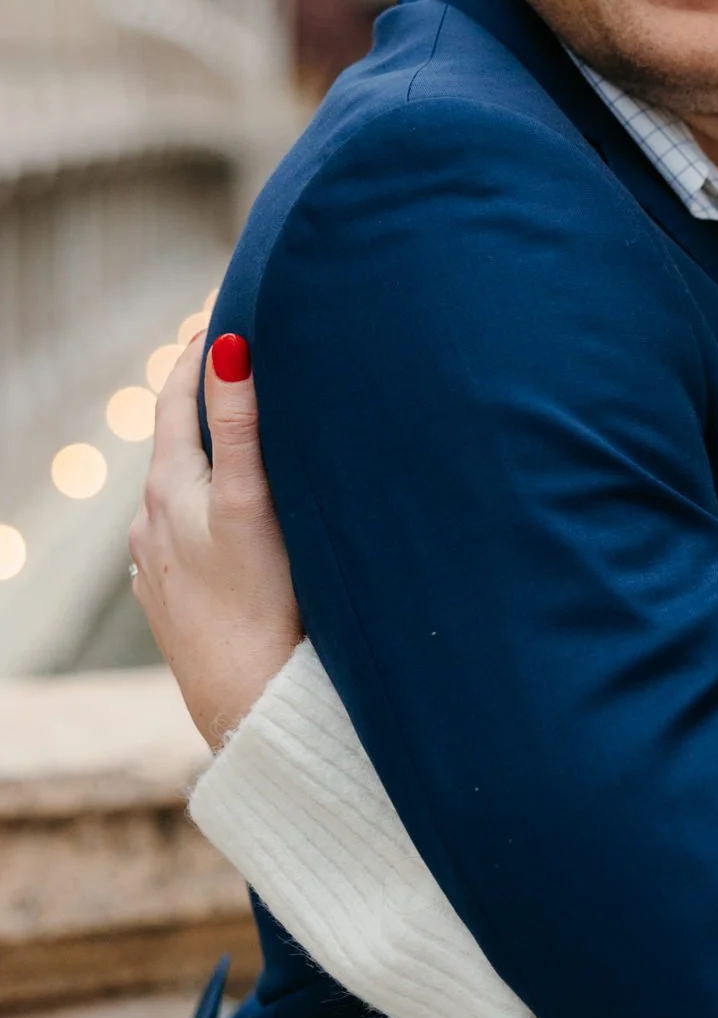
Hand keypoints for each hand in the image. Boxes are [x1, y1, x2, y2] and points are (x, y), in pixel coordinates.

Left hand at [129, 333, 302, 747]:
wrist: (250, 704)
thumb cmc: (264, 605)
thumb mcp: (250, 502)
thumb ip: (237, 425)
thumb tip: (226, 346)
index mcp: (169, 491)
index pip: (176, 398)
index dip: (199, 351)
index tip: (225, 312)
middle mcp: (152, 523)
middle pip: (175, 441)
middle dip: (203, 398)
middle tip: (239, 357)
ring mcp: (157, 566)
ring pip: (181, 490)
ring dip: (206, 456)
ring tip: (245, 434)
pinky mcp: (173, 601)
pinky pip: (186, 533)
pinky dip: (207, 505)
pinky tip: (235, 519)